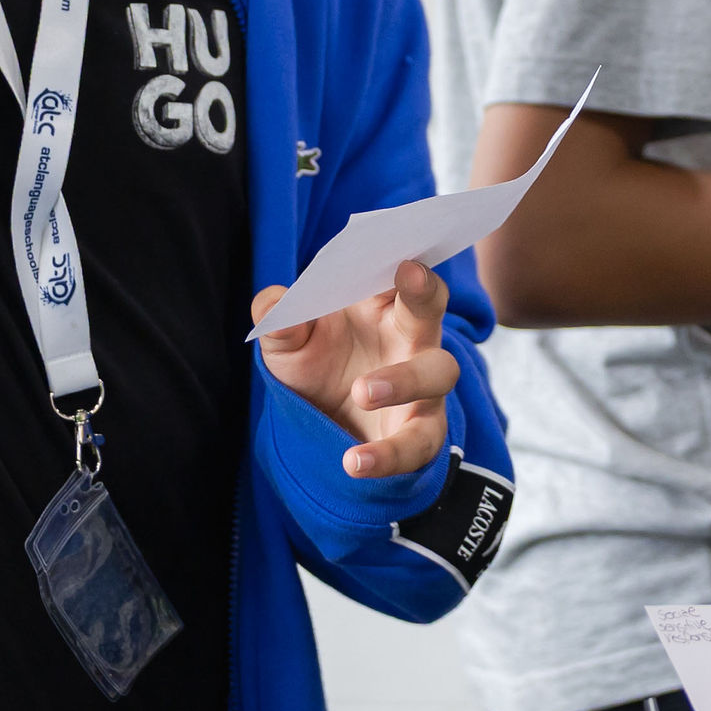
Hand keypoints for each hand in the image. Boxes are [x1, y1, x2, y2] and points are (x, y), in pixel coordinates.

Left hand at [254, 258, 457, 479]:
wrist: (320, 430)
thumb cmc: (313, 367)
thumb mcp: (286, 346)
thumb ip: (280, 322)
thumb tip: (273, 300)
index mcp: (381, 306)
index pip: (398, 272)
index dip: (401, 257)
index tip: (398, 248)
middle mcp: (410, 339)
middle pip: (430, 307)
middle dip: (425, 290)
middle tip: (409, 278)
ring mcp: (422, 387)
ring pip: (438, 372)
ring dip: (405, 379)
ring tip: (363, 391)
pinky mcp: (420, 433)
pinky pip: (417, 443)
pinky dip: (388, 454)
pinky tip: (354, 463)